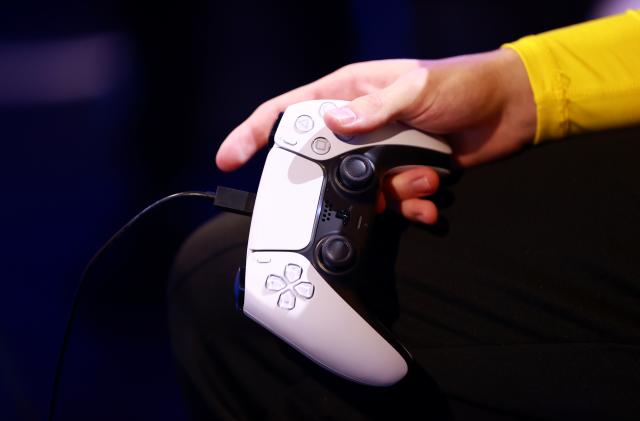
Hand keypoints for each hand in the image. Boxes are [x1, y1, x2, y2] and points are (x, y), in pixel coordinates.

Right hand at [216, 48, 535, 223]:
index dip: (255, 133)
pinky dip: (409, 207)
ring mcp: (380, 154)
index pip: (289, 112)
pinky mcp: (402, 176)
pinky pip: (390, 203)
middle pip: (325, 163)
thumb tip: (334, 123)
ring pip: (360, 190)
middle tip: (378, 185)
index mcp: (349, 93)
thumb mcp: (415, 87)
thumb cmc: (463, 83)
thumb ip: (374, 108)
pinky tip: (429, 199)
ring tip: (425, 178)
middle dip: (346, 183)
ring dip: (393, 194)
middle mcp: (359, 125)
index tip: (229, 157)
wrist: (507, 110)